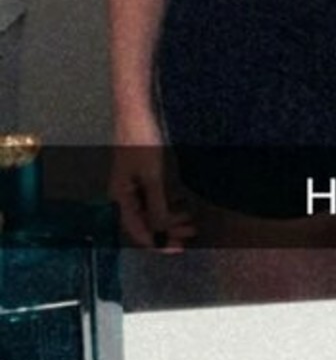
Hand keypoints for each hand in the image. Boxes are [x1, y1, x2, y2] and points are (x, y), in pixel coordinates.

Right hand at [110, 125, 195, 250]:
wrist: (138, 109)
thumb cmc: (140, 139)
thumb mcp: (153, 176)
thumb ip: (157, 205)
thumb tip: (162, 230)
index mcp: (120, 196)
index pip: (137, 230)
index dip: (156, 243)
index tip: (175, 250)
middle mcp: (124, 192)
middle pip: (145, 221)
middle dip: (167, 231)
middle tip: (188, 236)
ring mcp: (133, 181)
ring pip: (152, 208)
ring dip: (170, 217)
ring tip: (190, 221)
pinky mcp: (143, 171)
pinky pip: (155, 195)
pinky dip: (169, 202)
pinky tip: (182, 202)